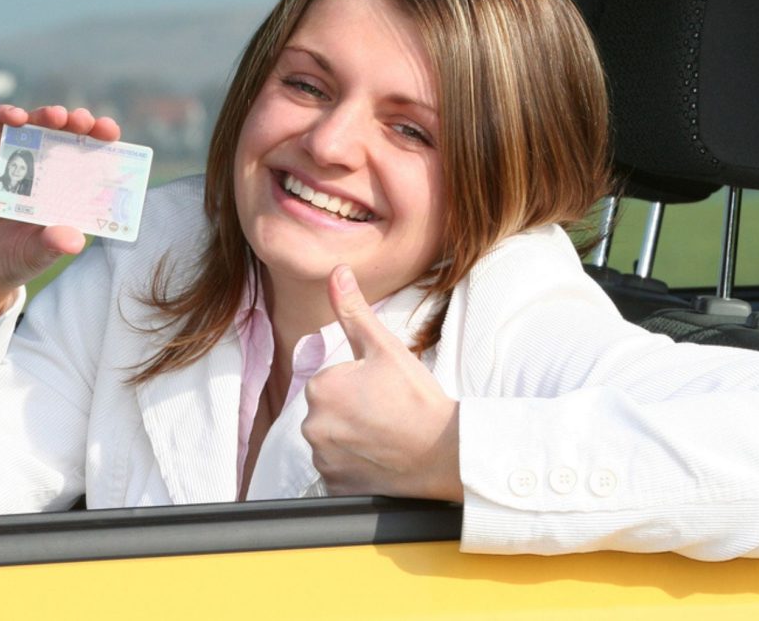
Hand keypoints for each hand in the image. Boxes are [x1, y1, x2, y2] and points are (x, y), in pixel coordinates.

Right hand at [0, 105, 119, 330]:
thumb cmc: (12, 257)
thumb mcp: (37, 253)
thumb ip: (53, 244)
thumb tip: (75, 241)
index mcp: (66, 184)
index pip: (90, 153)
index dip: (100, 138)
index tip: (110, 133)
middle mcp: (42, 164)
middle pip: (65, 132)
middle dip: (77, 122)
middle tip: (85, 122)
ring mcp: (11, 156)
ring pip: (33, 123)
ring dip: (46, 115)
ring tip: (57, 117)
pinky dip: (5, 115)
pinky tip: (16, 116)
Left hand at [302, 264, 462, 501]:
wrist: (445, 453)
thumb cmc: (417, 399)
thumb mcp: (386, 348)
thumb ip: (354, 311)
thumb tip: (337, 272)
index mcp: (320, 389)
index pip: (331, 380)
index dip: (359, 383)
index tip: (384, 393)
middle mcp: (313, 427)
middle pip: (329, 410)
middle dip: (352, 410)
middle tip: (388, 414)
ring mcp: (324, 460)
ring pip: (333, 439)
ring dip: (353, 437)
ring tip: (387, 435)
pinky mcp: (336, 486)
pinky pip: (338, 469)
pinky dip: (355, 465)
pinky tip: (380, 458)